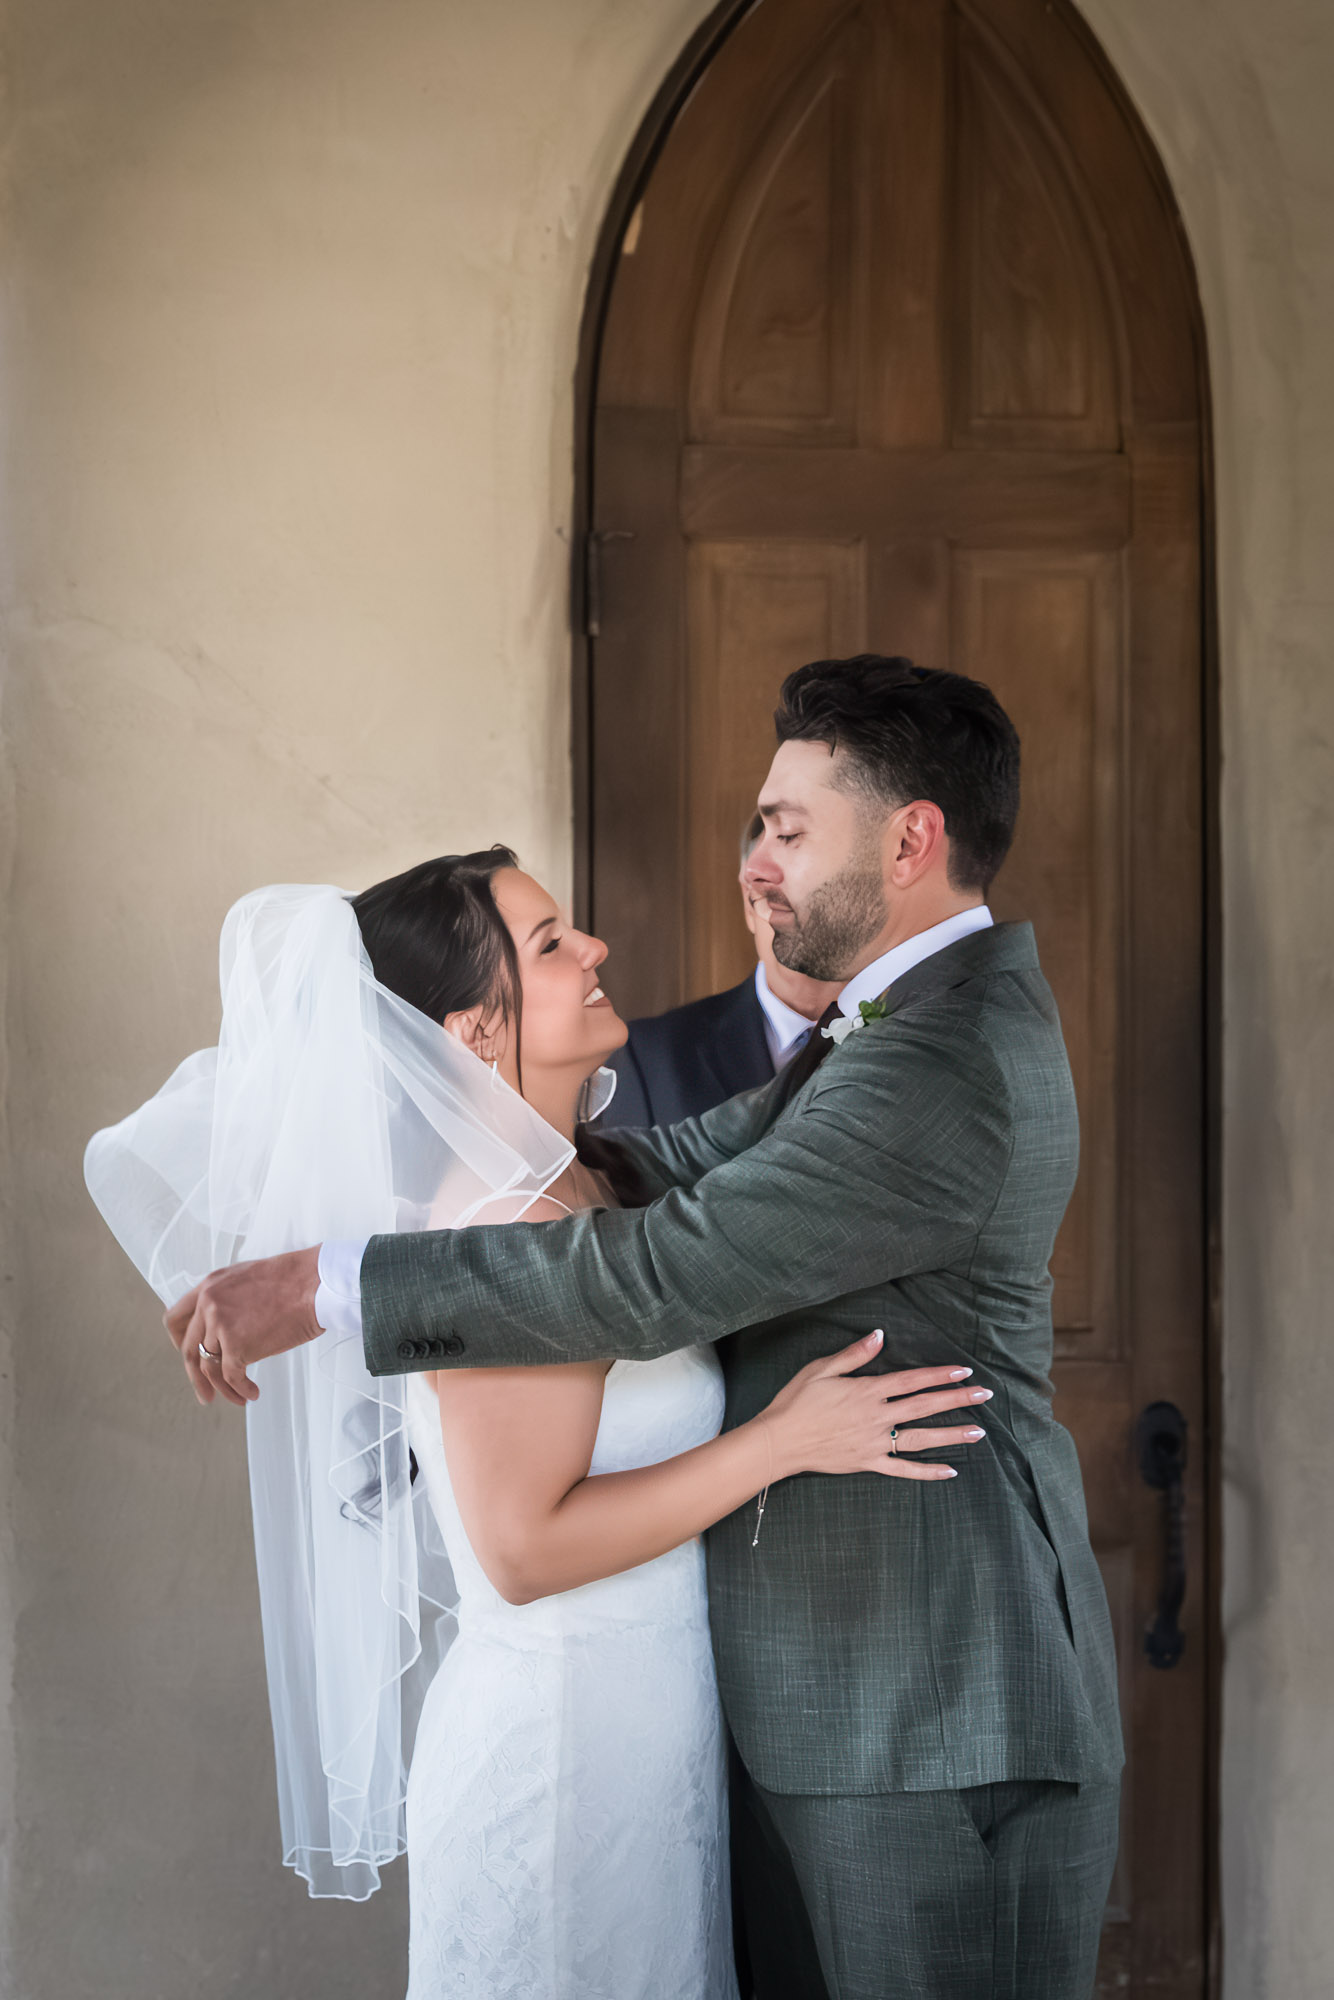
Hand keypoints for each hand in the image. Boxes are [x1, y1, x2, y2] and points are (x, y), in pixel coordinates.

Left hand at [164, 1246, 323, 1407]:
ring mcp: (220, 1324)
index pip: (175, 1319)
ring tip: (237, 1398)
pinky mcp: (237, 1344)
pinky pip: (232, 1376)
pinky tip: (252, 1392)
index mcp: (209, 1286)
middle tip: (206, 1394)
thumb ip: (227, 1299)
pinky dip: (240, 1389)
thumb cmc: (294, 1280)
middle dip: (196, 1376)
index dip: (180, 1342)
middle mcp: (208, 1304)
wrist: (315, 1283)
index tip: (193, 1356)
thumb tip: (227, 1326)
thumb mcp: (246, 1278)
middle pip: (189, 1349)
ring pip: (210, 1367)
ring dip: (223, 1388)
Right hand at [757, 1329, 990, 1482]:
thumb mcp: (821, 1369)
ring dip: (951, 1434)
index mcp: (867, 1391)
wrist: (779, 1441)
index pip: (911, 1381)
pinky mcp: (868, 1463)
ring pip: (921, 1438)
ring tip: (979, 1431)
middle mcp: (876, 1417)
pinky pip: (903, 1470)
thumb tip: (879, 1336)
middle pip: (924, 1406)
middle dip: (957, 1400)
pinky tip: (950, 1470)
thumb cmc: (796, 1402)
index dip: (939, 1375)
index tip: (963, 1372)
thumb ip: (854, 1354)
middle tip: (985, 1395)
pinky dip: (927, 1471)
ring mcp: (875, 1443)